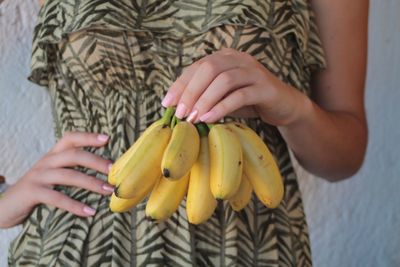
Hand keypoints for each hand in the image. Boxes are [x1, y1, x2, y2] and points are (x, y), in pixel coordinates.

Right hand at [0, 132, 113, 227]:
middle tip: (114, 171)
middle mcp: (46, 161)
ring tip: (109, 190)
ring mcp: (38, 176)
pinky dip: (75, 205)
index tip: (106, 138)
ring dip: (91, 183)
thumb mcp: (53, 176)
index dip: (88, 137)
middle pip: (73, 155)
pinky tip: (89, 212)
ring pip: (68, 175)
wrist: (3, 206)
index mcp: (53, 155)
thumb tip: (104, 175)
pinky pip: (57, 198)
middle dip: (96, 161)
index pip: (70, 139)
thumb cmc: (37, 190)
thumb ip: (72, 171)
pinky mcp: (32, 192)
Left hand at [161, 48, 307, 125]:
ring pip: (224, 80)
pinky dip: (222, 107)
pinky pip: (240, 95)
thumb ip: (205, 96)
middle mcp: (239, 59)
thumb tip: (176, 107)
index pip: (197, 66)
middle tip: (180, 113)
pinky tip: (209, 119)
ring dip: (205, 100)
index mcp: (226, 57)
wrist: (284, 106)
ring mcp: (254, 71)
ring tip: (193, 118)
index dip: (180, 84)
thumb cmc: (248, 101)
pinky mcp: (265, 87)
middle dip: (190, 92)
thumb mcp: (223, 96)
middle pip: (209, 69)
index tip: (167, 103)